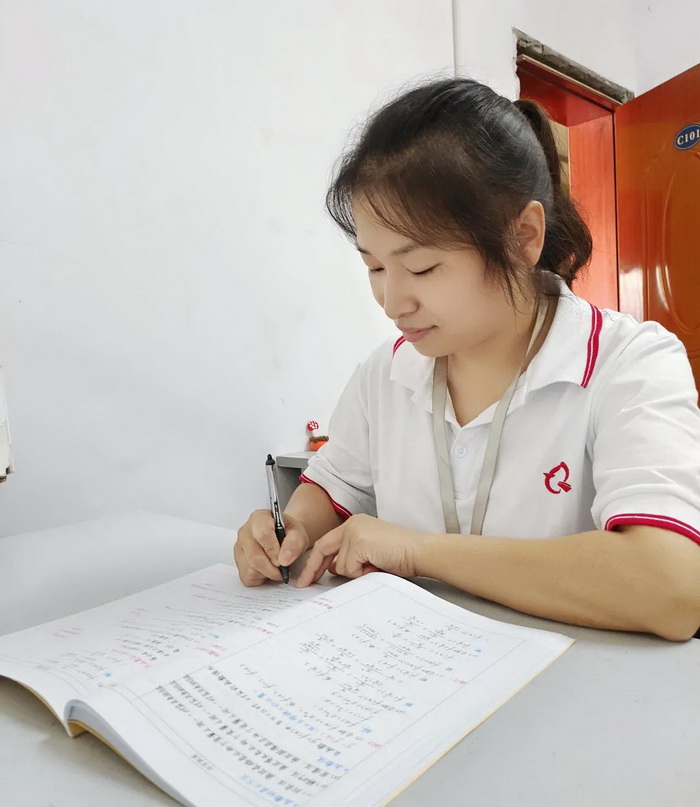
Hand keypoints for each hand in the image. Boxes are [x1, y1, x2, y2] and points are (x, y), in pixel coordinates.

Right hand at [234, 510, 309, 585]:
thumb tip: (284, 559)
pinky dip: (259, 579)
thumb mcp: (298, 534)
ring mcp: (239, 547)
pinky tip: (267, 570)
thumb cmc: (289, 533)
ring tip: (276, 568)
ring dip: (266, 574)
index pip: (262, 534)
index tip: (283, 561)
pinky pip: (246, 577)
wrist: (285, 537)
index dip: (273, 551)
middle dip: (272, 569)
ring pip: (250, 569)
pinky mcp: (238, 561)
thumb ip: (294, 544)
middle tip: (283, 570)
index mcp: (260, 518)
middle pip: (254, 556)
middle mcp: (245, 531)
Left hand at [296, 514, 423, 586]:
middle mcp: (352, 524)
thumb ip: (351, 556)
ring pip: (340, 565)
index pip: (327, 543)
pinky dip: (362, 573)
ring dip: (357, 573)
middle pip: (323, 549)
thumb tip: (333, 569)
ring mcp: (354, 532)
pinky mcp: (358, 542)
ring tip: (376, 566)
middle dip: (312, 569)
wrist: (420, 552)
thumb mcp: (370, 554)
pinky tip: (377, 565)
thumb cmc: (401, 555)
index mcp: (355, 524)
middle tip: (304, 584)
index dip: (316, 561)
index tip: (307, 576)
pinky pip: (349, 568)